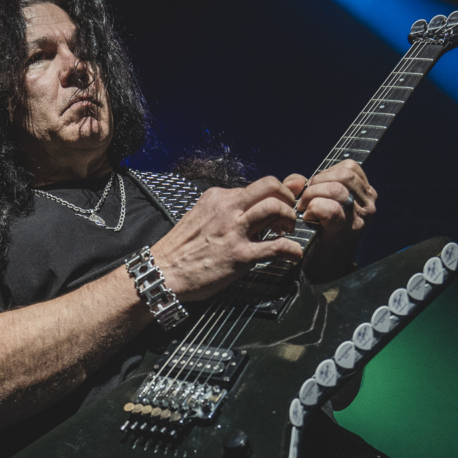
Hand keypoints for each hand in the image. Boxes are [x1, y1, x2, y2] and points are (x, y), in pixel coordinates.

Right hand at [149, 177, 304, 300]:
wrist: (163, 272)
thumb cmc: (182, 249)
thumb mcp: (202, 217)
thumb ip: (226, 210)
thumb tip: (249, 205)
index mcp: (218, 198)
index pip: (255, 186)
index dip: (273, 195)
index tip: (279, 206)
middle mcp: (227, 209)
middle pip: (270, 185)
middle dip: (287, 197)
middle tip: (288, 214)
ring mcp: (234, 230)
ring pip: (275, 208)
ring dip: (290, 218)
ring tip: (288, 231)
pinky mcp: (240, 255)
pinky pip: (276, 247)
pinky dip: (292, 250)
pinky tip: (294, 255)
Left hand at [283, 160, 376, 278]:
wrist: (321, 269)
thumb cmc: (317, 233)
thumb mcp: (316, 201)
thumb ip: (305, 185)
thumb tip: (297, 180)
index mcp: (365, 194)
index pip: (349, 167)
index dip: (325, 173)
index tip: (315, 190)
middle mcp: (368, 204)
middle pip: (343, 175)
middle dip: (317, 184)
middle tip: (305, 201)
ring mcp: (360, 218)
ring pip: (337, 189)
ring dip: (312, 197)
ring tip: (305, 210)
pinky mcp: (346, 230)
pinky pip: (330, 208)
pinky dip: (313, 210)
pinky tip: (309, 220)